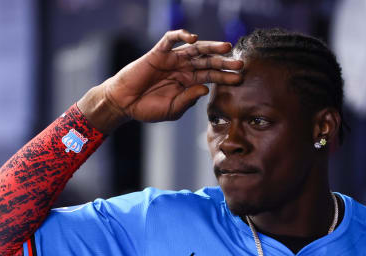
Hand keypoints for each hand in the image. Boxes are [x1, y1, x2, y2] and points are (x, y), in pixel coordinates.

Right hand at [79, 30, 243, 131]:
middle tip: (240, 63)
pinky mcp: (158, 52)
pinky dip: (181, 35)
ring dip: (211, 46)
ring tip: (226, 47)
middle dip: (224, 62)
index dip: (225, 77)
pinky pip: (171, 39)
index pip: (211, 77)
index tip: (240, 79)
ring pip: (195, 49)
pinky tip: (192, 38)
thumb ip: (188, 99)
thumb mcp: (173, 109)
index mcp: (189, 82)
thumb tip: (205, 88)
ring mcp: (172, 59)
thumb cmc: (147, 108)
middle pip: (208, 61)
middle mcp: (183, 68)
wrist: (124, 103)